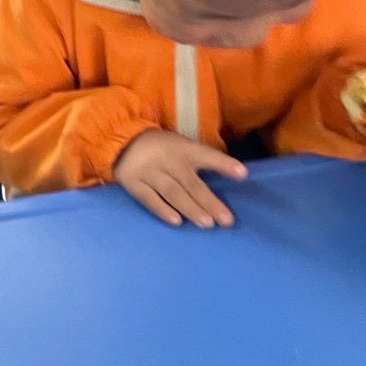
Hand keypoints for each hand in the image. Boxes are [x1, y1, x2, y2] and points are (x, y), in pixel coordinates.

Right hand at [113, 129, 246, 228]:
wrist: (122, 141)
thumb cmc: (162, 148)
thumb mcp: (181, 146)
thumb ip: (201, 160)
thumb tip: (233, 177)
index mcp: (182, 148)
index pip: (205, 155)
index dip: (223, 164)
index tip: (243, 174)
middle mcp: (166, 159)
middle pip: (190, 182)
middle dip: (209, 201)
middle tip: (226, 220)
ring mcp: (148, 172)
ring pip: (172, 192)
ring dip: (190, 208)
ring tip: (207, 224)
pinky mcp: (133, 183)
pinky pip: (149, 199)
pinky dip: (162, 210)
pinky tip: (177, 222)